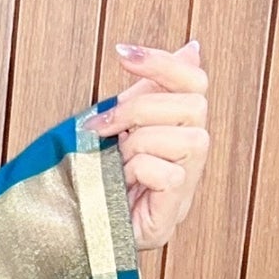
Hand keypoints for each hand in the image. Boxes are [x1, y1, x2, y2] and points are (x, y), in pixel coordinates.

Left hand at [82, 40, 209, 251]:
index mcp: (182, 126)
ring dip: (137, 146)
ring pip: (183, 139)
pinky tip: (123, 185)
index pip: (194, 81)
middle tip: (102, 127)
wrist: (84, 230)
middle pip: (191, 105)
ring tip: (116, 165)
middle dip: (138, 108)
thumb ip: (152, 89)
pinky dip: (139, 173)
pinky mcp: (174, 211)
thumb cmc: (105, 177)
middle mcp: (194, 152)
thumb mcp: (124, 125)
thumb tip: (192, 48)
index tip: (121, 53)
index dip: (163, 62)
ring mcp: (189, 182)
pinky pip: (169, 173)